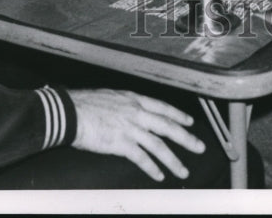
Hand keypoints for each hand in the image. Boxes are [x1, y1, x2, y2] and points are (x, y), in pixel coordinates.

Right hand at [70, 90, 204, 181]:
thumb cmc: (87, 104)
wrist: (72, 112)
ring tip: (183, 170)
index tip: (190, 122)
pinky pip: (141, 158)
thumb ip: (126, 105)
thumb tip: (133, 111)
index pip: (163, 107)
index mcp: (134, 99)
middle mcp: (136, 112)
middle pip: (168, 127)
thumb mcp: (112, 96)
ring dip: (173, 160)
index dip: (178, 116)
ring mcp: (130, 128)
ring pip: (159, 145)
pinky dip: (152, 168)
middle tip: (199, 147)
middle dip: (186, 138)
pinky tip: (159, 175)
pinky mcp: (121, 143)